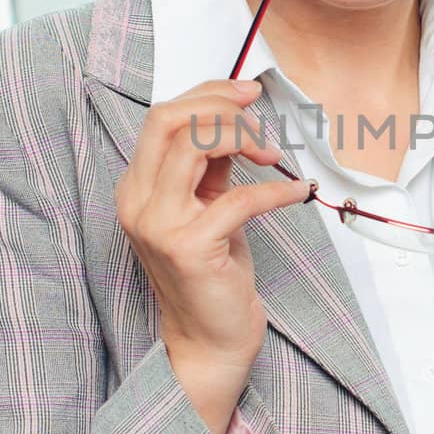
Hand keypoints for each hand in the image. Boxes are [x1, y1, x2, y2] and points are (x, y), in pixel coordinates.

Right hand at [114, 77, 309, 433]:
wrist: (210, 340)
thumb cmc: (213, 274)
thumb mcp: (207, 206)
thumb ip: (210, 165)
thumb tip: (237, 117)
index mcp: (136, 187)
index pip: (162, 116)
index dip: (209, 94)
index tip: (249, 92)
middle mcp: (137, 202)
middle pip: (170, 119)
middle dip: (222, 107)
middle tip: (261, 120)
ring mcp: (158, 225)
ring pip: (195, 144)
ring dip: (244, 138)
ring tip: (274, 156)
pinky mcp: (189, 248)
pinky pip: (239, 197)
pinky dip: (276, 188)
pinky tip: (297, 191)